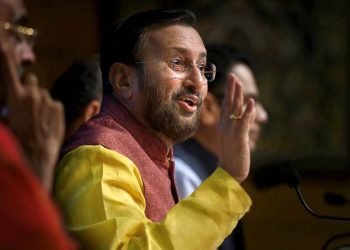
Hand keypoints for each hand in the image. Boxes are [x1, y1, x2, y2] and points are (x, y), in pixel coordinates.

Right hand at [0, 39, 64, 190]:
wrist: (36, 153)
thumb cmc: (17, 138)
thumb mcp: (6, 120)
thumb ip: (10, 104)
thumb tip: (12, 99)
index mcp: (15, 96)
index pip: (9, 72)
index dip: (6, 59)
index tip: (4, 46)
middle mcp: (32, 94)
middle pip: (32, 79)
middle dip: (30, 87)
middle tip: (28, 102)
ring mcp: (47, 100)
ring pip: (43, 93)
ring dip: (41, 100)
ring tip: (38, 118)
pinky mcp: (58, 107)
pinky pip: (53, 103)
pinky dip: (50, 109)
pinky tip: (47, 122)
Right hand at [217, 74, 255, 182]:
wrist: (229, 172)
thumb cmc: (232, 155)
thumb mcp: (237, 136)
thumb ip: (243, 122)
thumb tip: (249, 110)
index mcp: (223, 125)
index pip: (226, 105)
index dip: (229, 92)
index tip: (232, 80)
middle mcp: (225, 126)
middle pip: (229, 104)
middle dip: (232, 89)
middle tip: (233, 75)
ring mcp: (231, 131)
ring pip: (234, 110)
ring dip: (237, 95)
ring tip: (238, 82)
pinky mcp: (238, 138)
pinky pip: (243, 123)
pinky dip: (247, 112)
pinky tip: (251, 102)